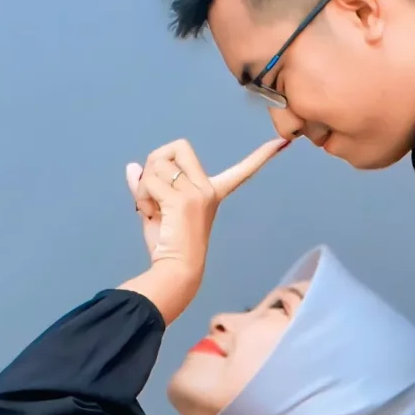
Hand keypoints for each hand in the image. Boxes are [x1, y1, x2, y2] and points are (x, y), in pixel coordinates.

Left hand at [123, 135, 289, 282]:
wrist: (175, 272)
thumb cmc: (169, 248)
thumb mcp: (157, 211)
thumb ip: (147, 187)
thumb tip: (132, 167)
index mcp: (212, 193)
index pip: (242, 171)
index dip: (261, 157)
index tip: (282, 143)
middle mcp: (209, 190)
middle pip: (177, 147)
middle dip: (156, 161)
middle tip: (153, 189)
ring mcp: (197, 194)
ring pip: (157, 164)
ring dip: (144, 185)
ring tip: (150, 209)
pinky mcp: (182, 200)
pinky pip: (149, 181)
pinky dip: (141, 196)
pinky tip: (147, 213)